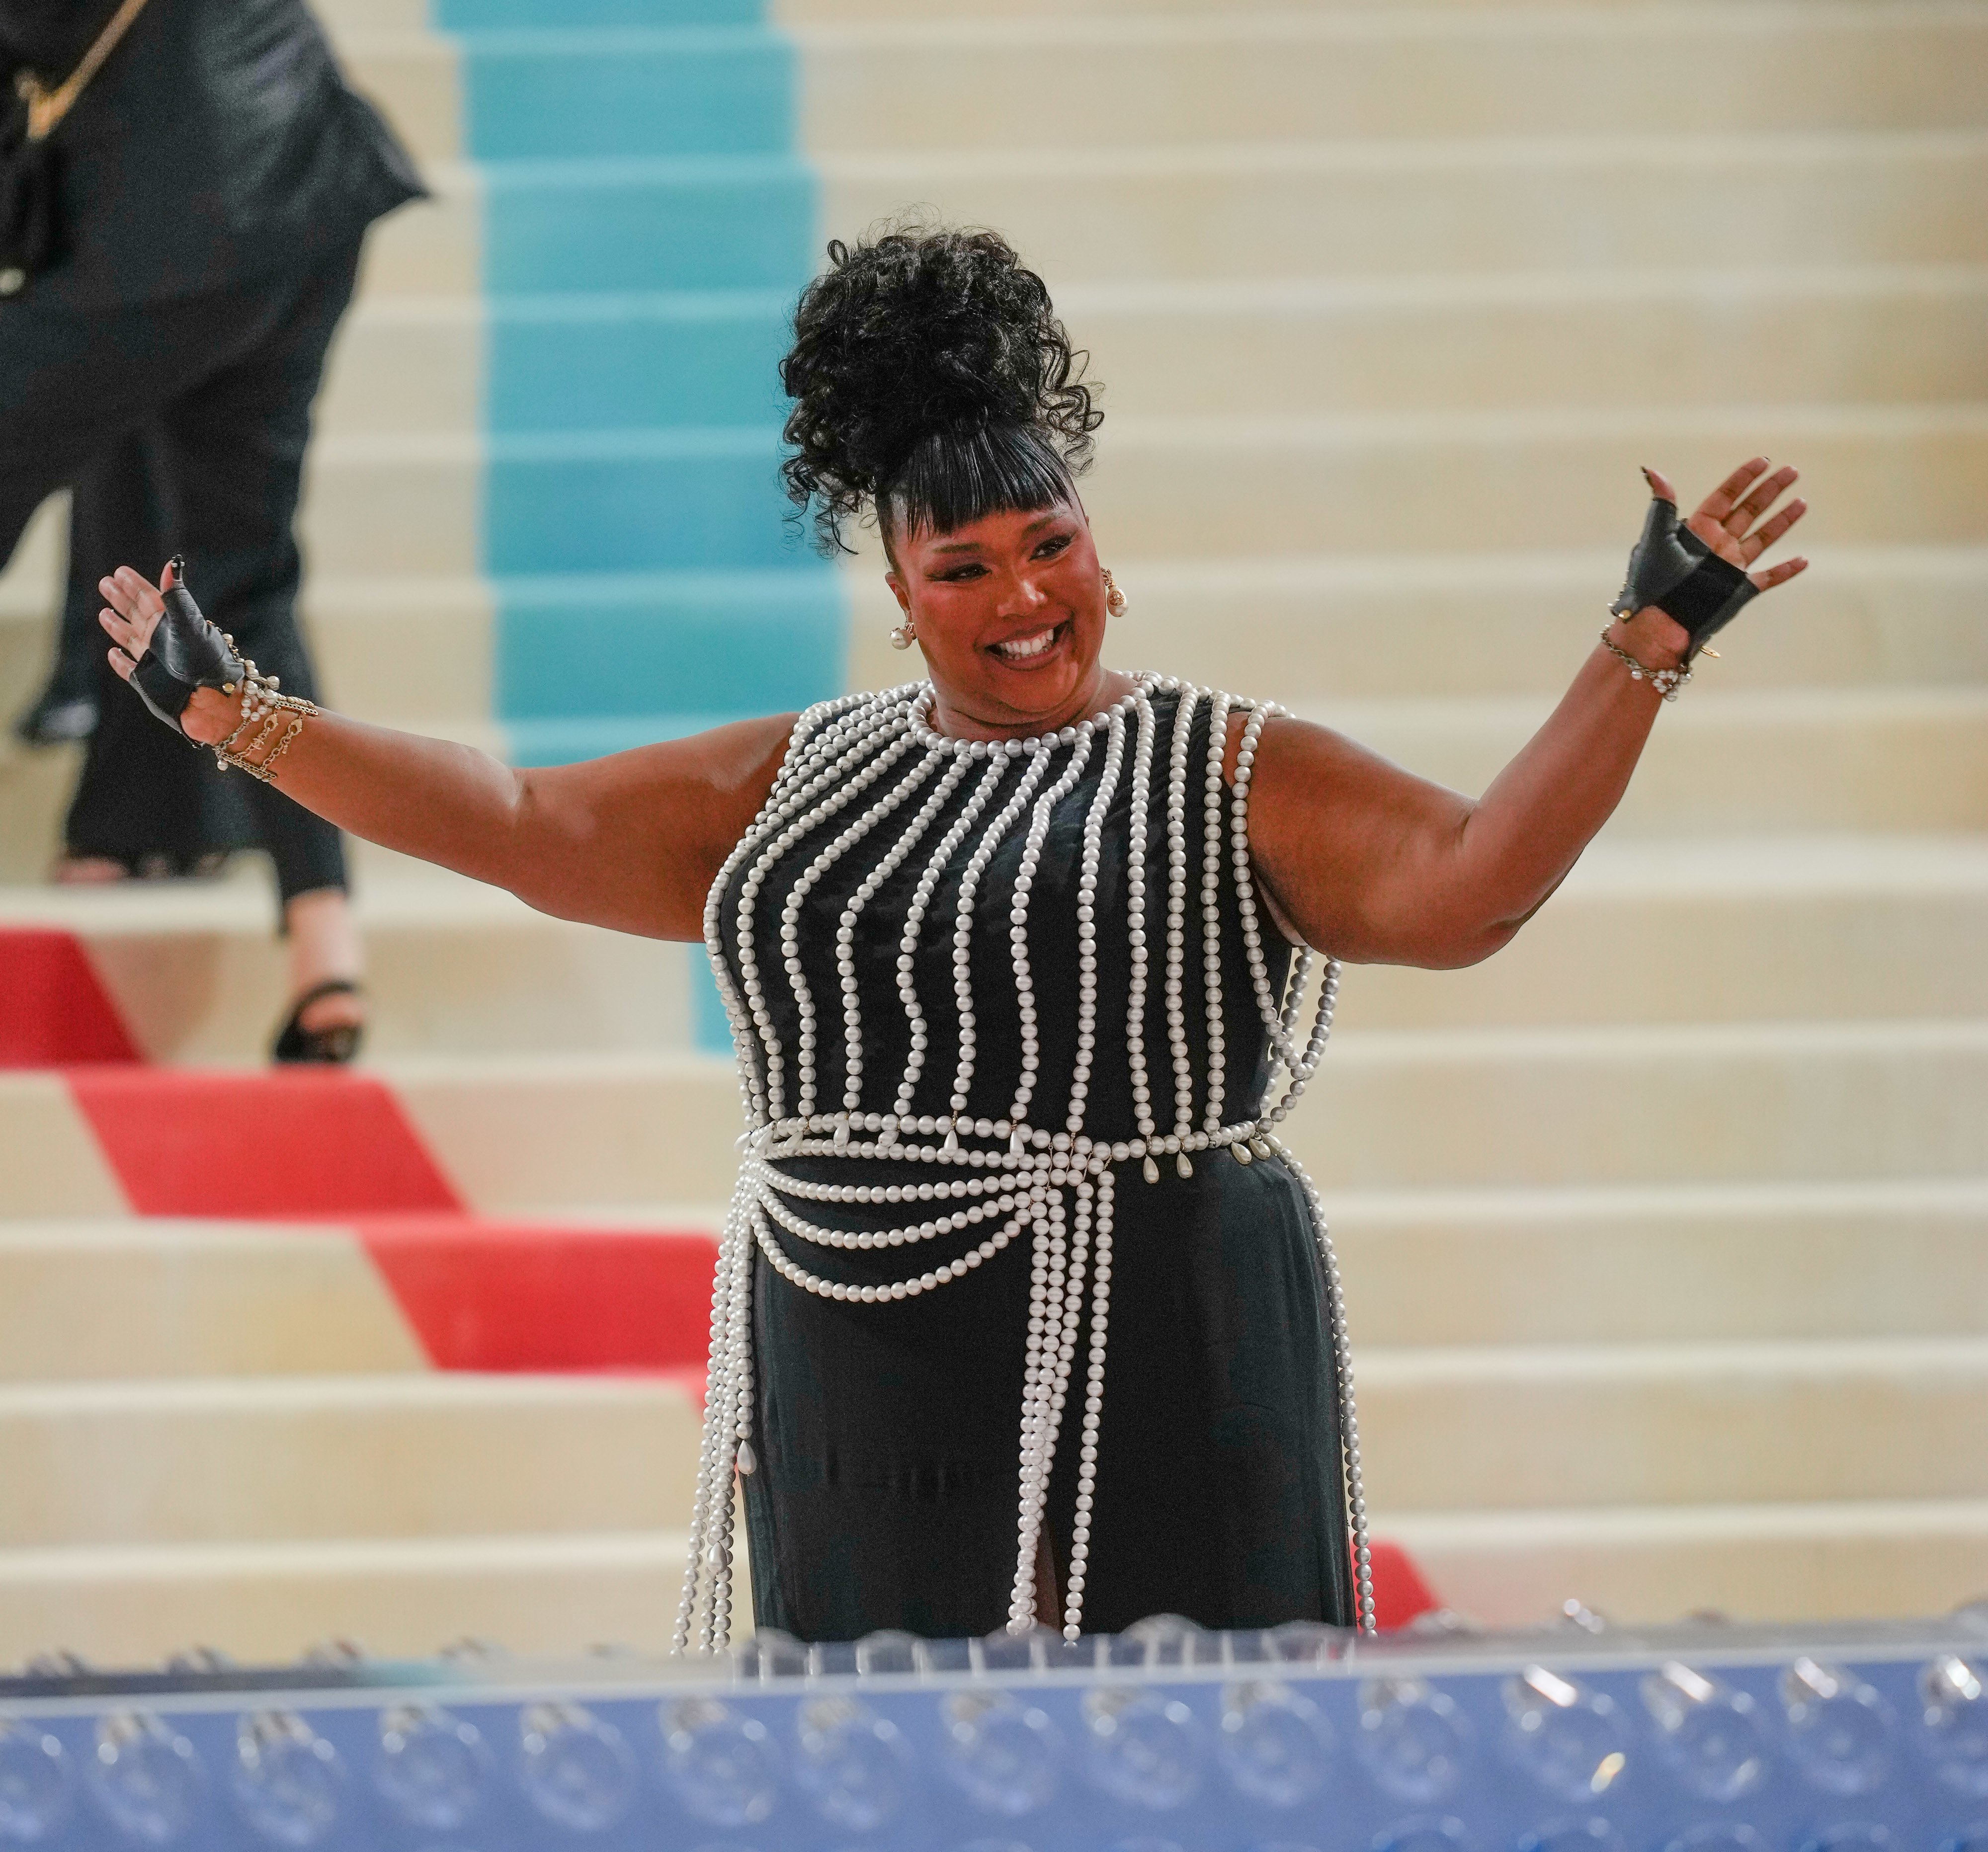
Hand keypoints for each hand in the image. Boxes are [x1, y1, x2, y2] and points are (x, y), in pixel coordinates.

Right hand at [99, 559, 241, 745]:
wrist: (210, 701)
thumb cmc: (203, 661)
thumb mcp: (188, 625)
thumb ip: (175, 597)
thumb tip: (172, 563)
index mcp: (172, 624)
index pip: (150, 598)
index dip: (135, 585)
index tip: (120, 571)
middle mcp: (163, 641)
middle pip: (137, 614)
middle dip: (121, 599)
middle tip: (105, 582)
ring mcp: (154, 661)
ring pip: (131, 639)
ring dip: (117, 626)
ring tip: (104, 612)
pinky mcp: (147, 682)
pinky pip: (129, 669)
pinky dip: (120, 661)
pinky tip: (112, 653)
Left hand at [1645, 455, 1808, 593]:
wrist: (1661, 622)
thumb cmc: (1653, 582)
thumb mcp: (1656, 539)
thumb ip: (1662, 506)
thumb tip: (1652, 471)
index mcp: (1698, 530)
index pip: (1725, 497)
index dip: (1743, 478)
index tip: (1764, 461)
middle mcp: (1716, 545)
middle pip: (1749, 511)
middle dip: (1770, 491)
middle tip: (1792, 471)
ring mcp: (1729, 567)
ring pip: (1762, 538)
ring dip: (1782, 520)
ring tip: (1801, 502)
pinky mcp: (1739, 590)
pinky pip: (1768, 578)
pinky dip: (1785, 571)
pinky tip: (1802, 561)